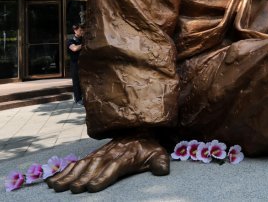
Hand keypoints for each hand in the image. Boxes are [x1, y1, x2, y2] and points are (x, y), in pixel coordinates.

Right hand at [46, 135, 168, 192]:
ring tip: (55, 187)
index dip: (103, 177)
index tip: (92, 187)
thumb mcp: (159, 153)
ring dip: (68, 176)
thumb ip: (160, 162)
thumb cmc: (149, 148)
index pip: (113, 167)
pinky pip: (76, 164)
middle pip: (94, 168)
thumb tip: (163, 170)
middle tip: (72, 190)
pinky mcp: (91, 156)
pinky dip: (64, 172)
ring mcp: (98, 155)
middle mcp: (109, 155)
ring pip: (81, 166)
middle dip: (82, 179)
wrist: (139, 130)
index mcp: (125, 157)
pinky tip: (52, 181)